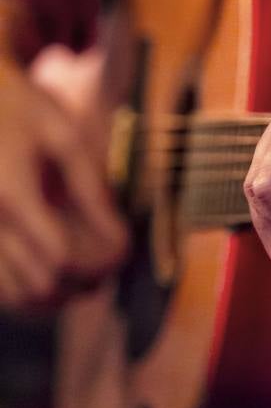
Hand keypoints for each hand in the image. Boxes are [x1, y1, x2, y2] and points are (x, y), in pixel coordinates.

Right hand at [0, 56, 126, 309]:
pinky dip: (27, 291)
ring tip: (83, 274)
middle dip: (82, 284)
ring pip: (16, 298)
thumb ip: (90, 188)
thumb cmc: (19, 109)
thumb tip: (118, 239)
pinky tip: (52, 272)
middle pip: (41, 286)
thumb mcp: (62, 136)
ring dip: (55, 296)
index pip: (61, 258)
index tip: (122, 252)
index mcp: (11, 193)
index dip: (98, 264)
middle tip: (107, 268)